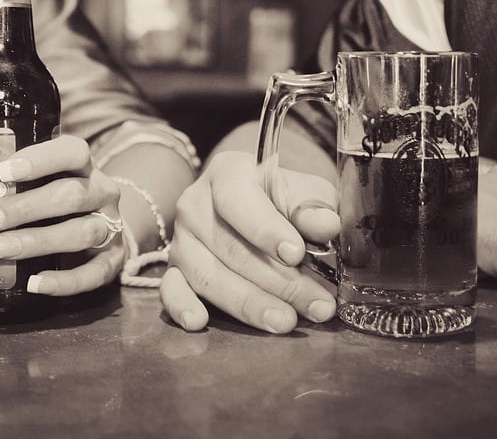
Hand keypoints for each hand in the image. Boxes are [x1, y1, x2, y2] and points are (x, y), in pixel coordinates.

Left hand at [0, 135, 126, 295]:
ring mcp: (112, 225)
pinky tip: (35, 283)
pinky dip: (66, 281)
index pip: (71, 151)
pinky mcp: (114, 259)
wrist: (103, 225)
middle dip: (24, 209)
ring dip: (38, 241)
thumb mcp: (24, 185)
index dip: (41, 159)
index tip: (3, 171)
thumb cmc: (51, 199)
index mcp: (80, 165)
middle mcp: (102, 191)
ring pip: (83, 231)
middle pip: (71, 195)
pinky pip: (96, 272)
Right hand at [159, 151, 339, 333]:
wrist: (253, 205)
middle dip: (278, 281)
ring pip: (207, 275)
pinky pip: (170, 290)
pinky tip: (199, 321)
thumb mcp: (303, 192)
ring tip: (287, 322)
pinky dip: (181, 306)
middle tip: (316, 304)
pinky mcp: (173, 269)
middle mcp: (195, 204)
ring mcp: (181, 239)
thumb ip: (313, 207)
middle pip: (230, 248)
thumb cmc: (281, 199)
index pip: (239, 201)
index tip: (296, 254)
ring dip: (248, 304)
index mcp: (227, 174)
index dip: (266, 229)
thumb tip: (326, 225)